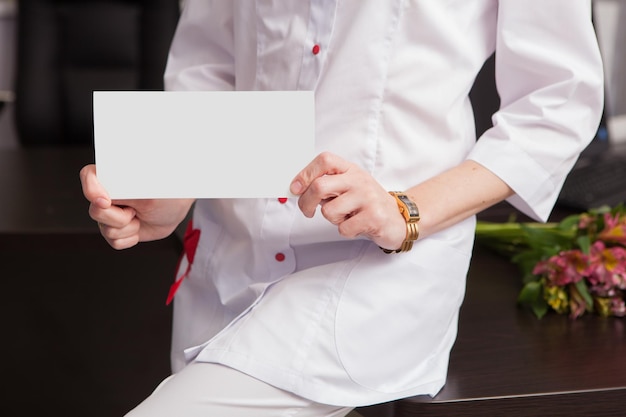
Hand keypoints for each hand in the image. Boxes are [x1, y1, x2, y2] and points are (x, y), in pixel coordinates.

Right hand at [79, 164, 194, 249]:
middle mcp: (105, 194)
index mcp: (111, 175)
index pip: (88, 176)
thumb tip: (110, 193)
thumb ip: (126, 188)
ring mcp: (109, 213)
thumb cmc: (167, 192)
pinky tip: (139, 227)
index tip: (106, 202)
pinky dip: (130, 238)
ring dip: (129, 227)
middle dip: (120, 217)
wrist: (176, 208)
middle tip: (136, 209)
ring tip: (141, 216)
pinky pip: (115, 241)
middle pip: (95, 212)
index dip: (92, 190)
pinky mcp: (117, 229)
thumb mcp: (150, 188)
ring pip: (107, 230)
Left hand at [290, 152, 406, 250]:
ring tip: (346, 217)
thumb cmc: (366, 203)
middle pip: (319, 186)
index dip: (305, 173)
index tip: (295, 188)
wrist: (398, 219)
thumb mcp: (348, 187)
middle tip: (308, 211)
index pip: (325, 160)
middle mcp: (359, 180)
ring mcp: (367, 197)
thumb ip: (327, 186)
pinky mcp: (374, 217)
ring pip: (329, 211)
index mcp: (350, 170)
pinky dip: (346, 231)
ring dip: (332, 219)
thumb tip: (298, 189)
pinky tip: (357, 226)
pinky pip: (343, 228)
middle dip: (306, 202)